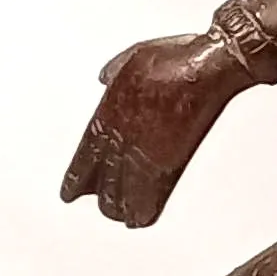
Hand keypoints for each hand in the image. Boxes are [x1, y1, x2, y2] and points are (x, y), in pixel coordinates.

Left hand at [61, 26, 246, 227]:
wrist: (207, 67)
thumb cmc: (177, 58)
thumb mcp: (134, 56)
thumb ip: (114, 71)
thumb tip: (104, 76)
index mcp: (111, 112)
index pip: (86, 153)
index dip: (76, 177)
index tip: (69, 191)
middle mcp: (125, 137)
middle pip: (104, 178)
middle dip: (100, 195)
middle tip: (98, 204)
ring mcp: (147, 152)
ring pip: (124, 192)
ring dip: (119, 206)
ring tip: (118, 215)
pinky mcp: (171, 162)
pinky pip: (153, 195)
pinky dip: (145, 209)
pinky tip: (140, 219)